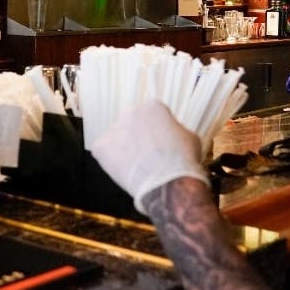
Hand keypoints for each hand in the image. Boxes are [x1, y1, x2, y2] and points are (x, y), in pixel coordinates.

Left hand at [90, 100, 208, 215]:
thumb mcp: (189, 138)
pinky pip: (103, 152)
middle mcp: (130, 112)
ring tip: (136, 168)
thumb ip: (176, 131)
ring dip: (123, 149)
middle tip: (145, 157)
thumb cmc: (182, 162)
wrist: (167, 182)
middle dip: (137, 138)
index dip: (156, 132)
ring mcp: (114, 129)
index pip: (151, 115)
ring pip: (116, 138)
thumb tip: (172, 137)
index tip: (160, 144)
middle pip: (131, 124)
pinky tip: (124, 171)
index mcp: (153, 107)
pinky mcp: (101, 146)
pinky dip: (110, 162)